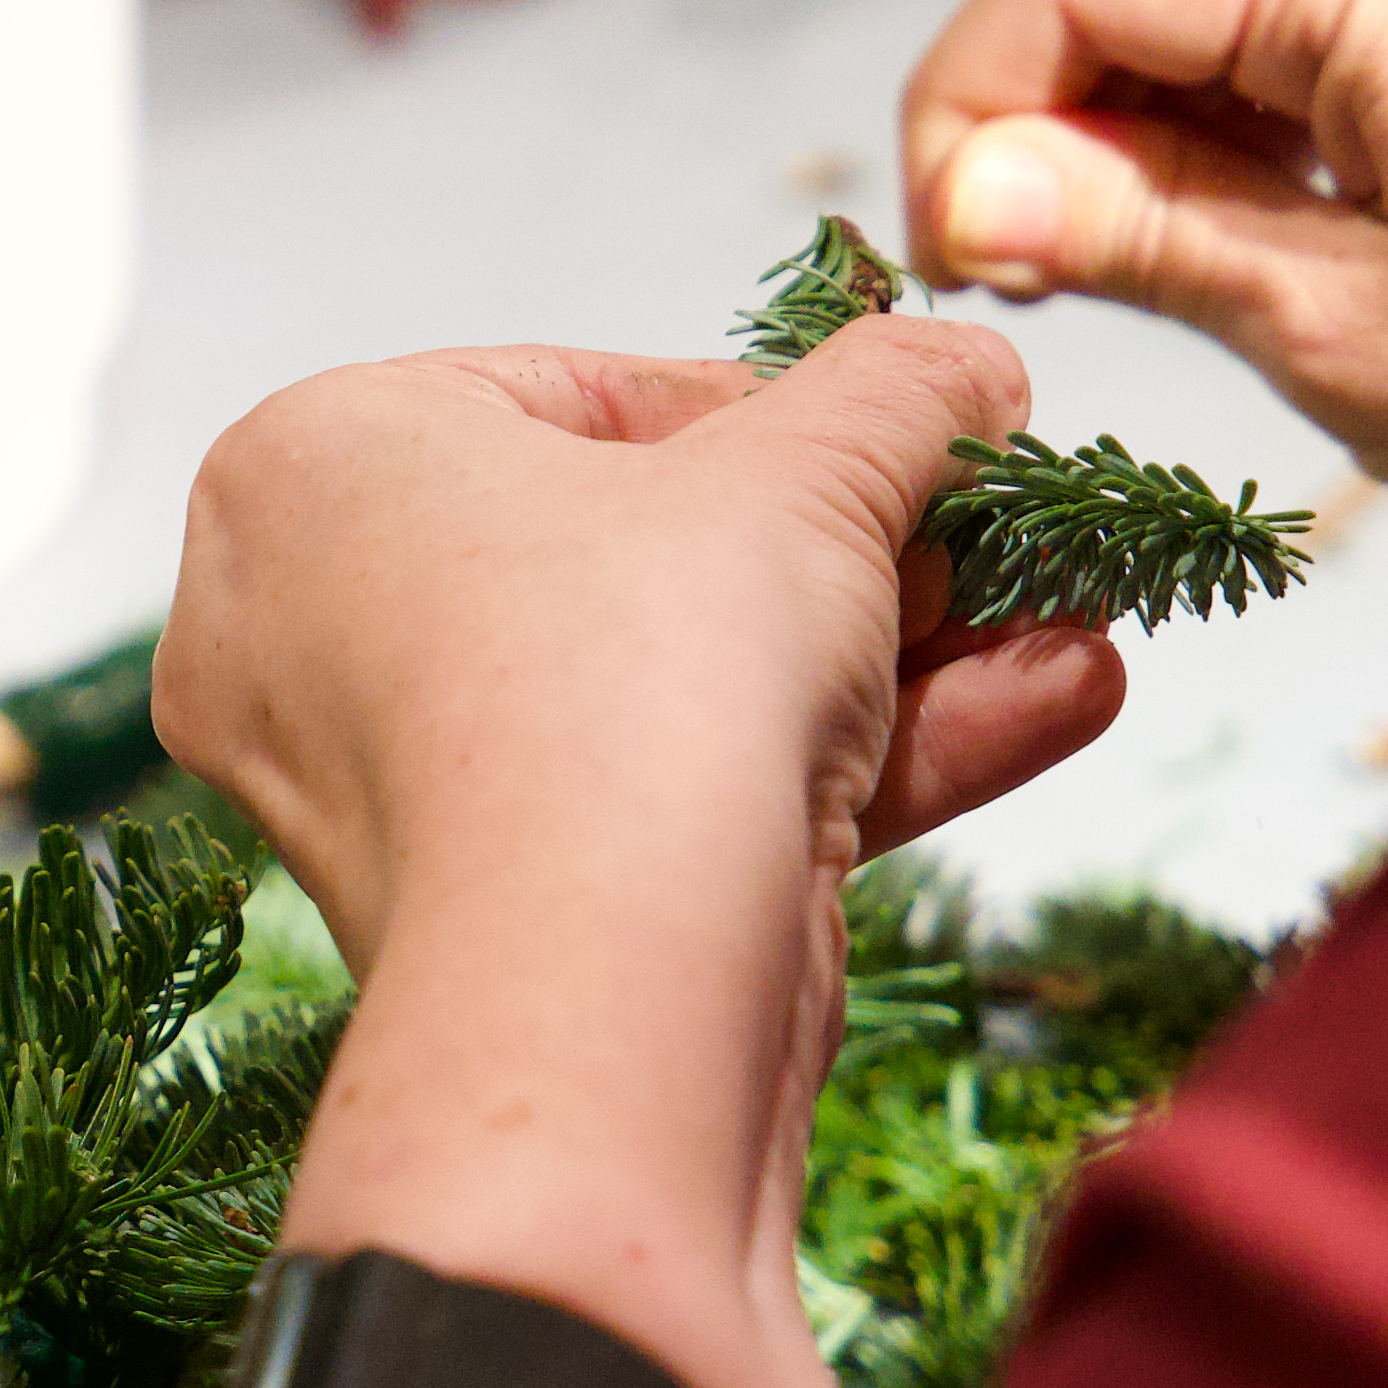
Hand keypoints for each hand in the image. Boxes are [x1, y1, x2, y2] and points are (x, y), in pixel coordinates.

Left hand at [157, 323, 1129, 1387]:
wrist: (608, 1014)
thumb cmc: (633, 682)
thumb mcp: (806, 473)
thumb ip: (896, 394)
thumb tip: (960, 373)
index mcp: (313, 468)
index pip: (574, 396)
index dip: (769, 414)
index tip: (902, 430)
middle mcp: (317, 628)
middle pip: (647, 554)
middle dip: (863, 553)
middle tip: (994, 536)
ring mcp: (404, 790)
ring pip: (689, 689)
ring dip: (906, 659)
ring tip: (1074, 619)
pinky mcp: (511, 917)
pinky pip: (690, 799)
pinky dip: (866, 759)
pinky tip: (1049, 701)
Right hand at [899, 0, 1387, 580]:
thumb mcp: (1340, 329)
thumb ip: (1135, 227)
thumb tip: (965, 191)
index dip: (975, 99)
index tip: (960, 260)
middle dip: (1055, 76)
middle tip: (1031, 258)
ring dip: (1159, 77)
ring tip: (1144, 246)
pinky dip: (1272, 75)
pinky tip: (1269, 205)